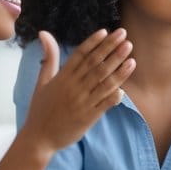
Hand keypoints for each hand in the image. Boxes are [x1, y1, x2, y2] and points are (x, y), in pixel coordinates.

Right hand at [20, 29, 135, 152]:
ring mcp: (81, 102)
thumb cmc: (40, 109)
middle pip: (95, 64)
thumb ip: (49, 57)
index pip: (80, 54)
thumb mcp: (42, 80)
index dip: (94, 43)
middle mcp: (73, 87)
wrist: (38, 138)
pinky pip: (104, 104)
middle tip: (124, 36)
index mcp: (62, 77)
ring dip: (118, 70)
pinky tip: (124, 89)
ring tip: (131, 58)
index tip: (106, 31)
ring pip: (103, 82)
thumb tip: (44, 32)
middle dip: (111, 49)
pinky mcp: (88, 117)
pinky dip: (114, 96)